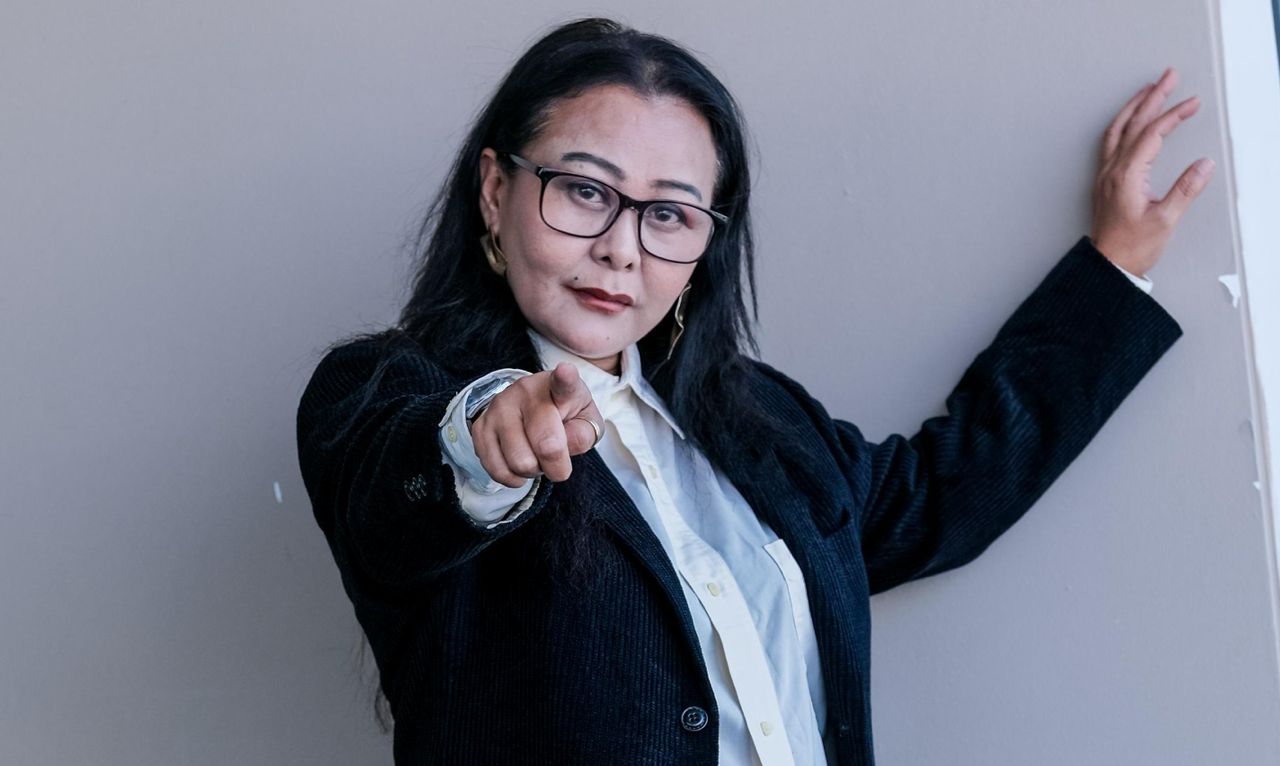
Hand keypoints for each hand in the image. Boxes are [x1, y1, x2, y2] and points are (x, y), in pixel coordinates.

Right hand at [469, 362, 603, 485]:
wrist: (530, 406)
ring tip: (535, 455)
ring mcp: (498, 408)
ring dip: (533, 471)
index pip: (563, 383)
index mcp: (556, 386)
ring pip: (520, 463)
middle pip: (546, 446)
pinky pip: (498, 470)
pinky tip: (519, 463)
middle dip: (557, 466)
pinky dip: (513, 477)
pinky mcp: (480, 428)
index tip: (566, 372)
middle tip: (556, 457)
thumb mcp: (585, 420)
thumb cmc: (563, 415)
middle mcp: (524, 391)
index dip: (565, 378)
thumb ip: (584, 433)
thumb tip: (564, 446)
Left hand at [1090, 66, 1214, 275]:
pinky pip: (1111, 142)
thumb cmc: (1132, 247)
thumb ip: (1185, 190)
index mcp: (1126, 176)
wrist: (1107, 266)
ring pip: (1117, 130)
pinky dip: (1123, 123)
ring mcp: (1105, 175)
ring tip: (1150, 89)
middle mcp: (1112, 171)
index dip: (1173, 115)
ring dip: (1134, 106)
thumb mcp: (1165, 220)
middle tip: (1169, 76)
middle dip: (1152, 96)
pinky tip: (1130, 120)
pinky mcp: (1105, 181)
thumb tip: (1204, 165)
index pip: (1152, 134)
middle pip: (1132, 124)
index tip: (1192, 102)